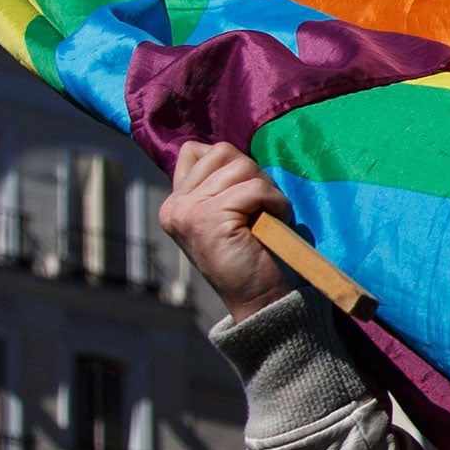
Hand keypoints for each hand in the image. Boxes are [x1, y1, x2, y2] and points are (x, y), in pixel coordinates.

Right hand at [158, 142, 295, 321]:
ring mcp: (188, 211)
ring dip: (266, 189)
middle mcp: (175, 206)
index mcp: (175, 203)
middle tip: (261, 208)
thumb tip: (226, 151)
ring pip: (241, 166)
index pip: (196, 150)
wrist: (259, 298)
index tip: (245, 197)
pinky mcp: (209, 217)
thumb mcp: (227, 213)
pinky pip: (254, 187)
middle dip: (252, 174)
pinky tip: (275, 221)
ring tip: (267, 217)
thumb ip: (218, 184)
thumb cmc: (251, 253)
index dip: (231, 165)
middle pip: (223, 153)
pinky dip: (274, 201)